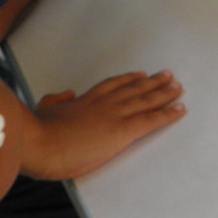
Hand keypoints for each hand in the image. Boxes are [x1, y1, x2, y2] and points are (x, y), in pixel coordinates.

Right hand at [21, 70, 185, 179]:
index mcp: (84, 100)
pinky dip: (168, 114)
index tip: (140, 74)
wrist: (38, 143)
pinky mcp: (123, 131)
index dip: (128, 80)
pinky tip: (180, 109)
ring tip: (178, 87)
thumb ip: (56, 100)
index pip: (112, 86)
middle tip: (168, 76)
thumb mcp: (43, 109)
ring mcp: (115, 116)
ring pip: (146, 101)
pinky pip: (152, 121)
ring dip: (165, 93)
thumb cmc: (36, 132)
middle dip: (153, 83)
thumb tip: (67, 93)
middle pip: (134, 90)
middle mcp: (103, 104)